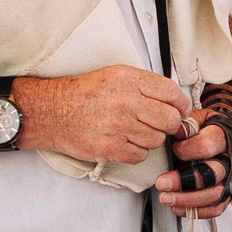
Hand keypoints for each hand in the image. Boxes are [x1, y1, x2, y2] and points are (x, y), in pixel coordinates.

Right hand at [15, 66, 192, 163]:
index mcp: (130, 79)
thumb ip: (145, 85)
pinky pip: (140, 155)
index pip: (172, 93)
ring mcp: (119, 126)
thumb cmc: (83, 94)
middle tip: (157, 124)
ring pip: (157, 140)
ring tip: (133, 131)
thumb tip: (174, 100)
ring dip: (149, 139)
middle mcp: (127, 101)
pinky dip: (135, 152)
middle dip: (168, 124)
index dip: (181, 105)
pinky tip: (123, 142)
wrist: (51, 111)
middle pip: (170, 120)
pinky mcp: (111, 148)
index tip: (179, 110)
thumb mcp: (115, 75)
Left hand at [156, 116, 231, 218]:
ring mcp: (230, 179)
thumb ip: (186, 124)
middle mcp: (230, 160)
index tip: (174, 149)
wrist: (222, 134)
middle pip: (212, 175)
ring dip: (187, 200)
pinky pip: (216, 208)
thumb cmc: (207, 128)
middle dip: (184, 182)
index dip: (187, 150)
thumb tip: (177, 131)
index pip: (207, 147)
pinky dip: (197, 212)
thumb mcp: (197, 118)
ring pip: (214, 195)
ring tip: (166, 198)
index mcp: (224, 137)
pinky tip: (178, 208)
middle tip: (162, 183)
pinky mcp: (227, 194)